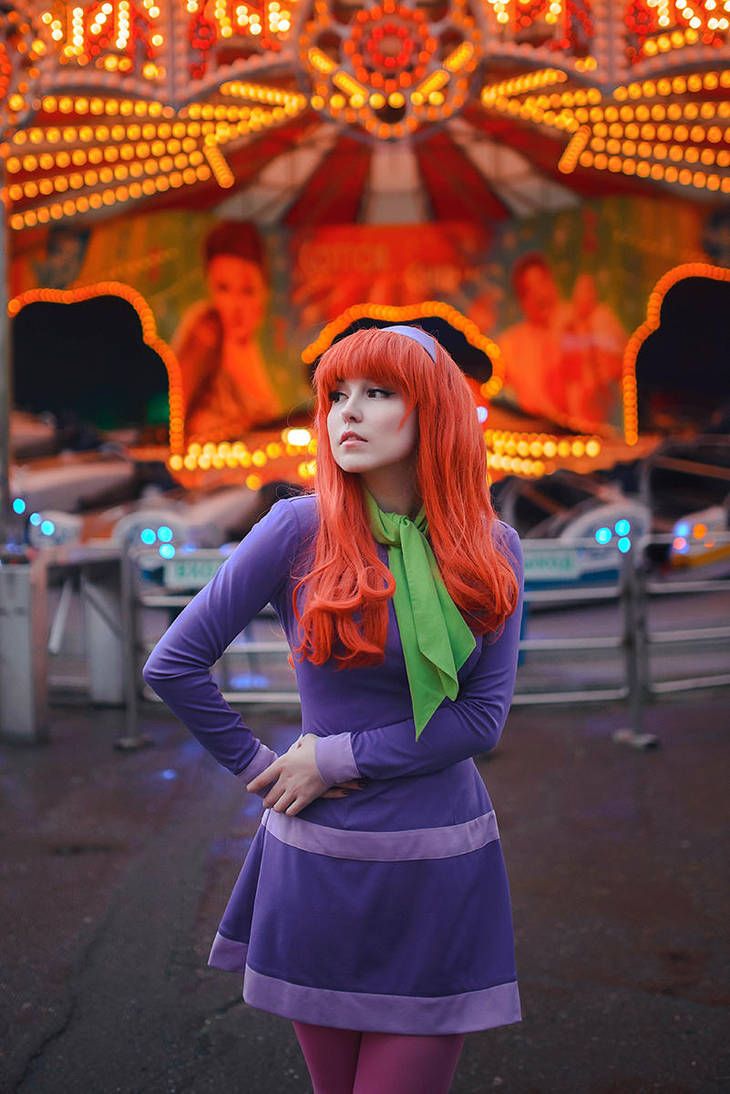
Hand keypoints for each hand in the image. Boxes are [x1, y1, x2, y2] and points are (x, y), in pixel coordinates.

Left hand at [246, 733, 361, 815]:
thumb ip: (299, 744)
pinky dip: (290, 811)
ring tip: (280, 805)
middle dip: (267, 801)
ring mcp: (295, 790)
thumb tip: (298, 745)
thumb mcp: (307, 740)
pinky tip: (292, 808)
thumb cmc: (320, 748)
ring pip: (278, 807)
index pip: (261, 779)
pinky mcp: (305, 799)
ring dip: (279, 807)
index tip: (250, 789)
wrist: (333, 759)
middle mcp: (285, 779)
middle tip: (268, 802)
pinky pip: (291, 811)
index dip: (254, 786)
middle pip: (268, 798)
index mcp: (282, 764)